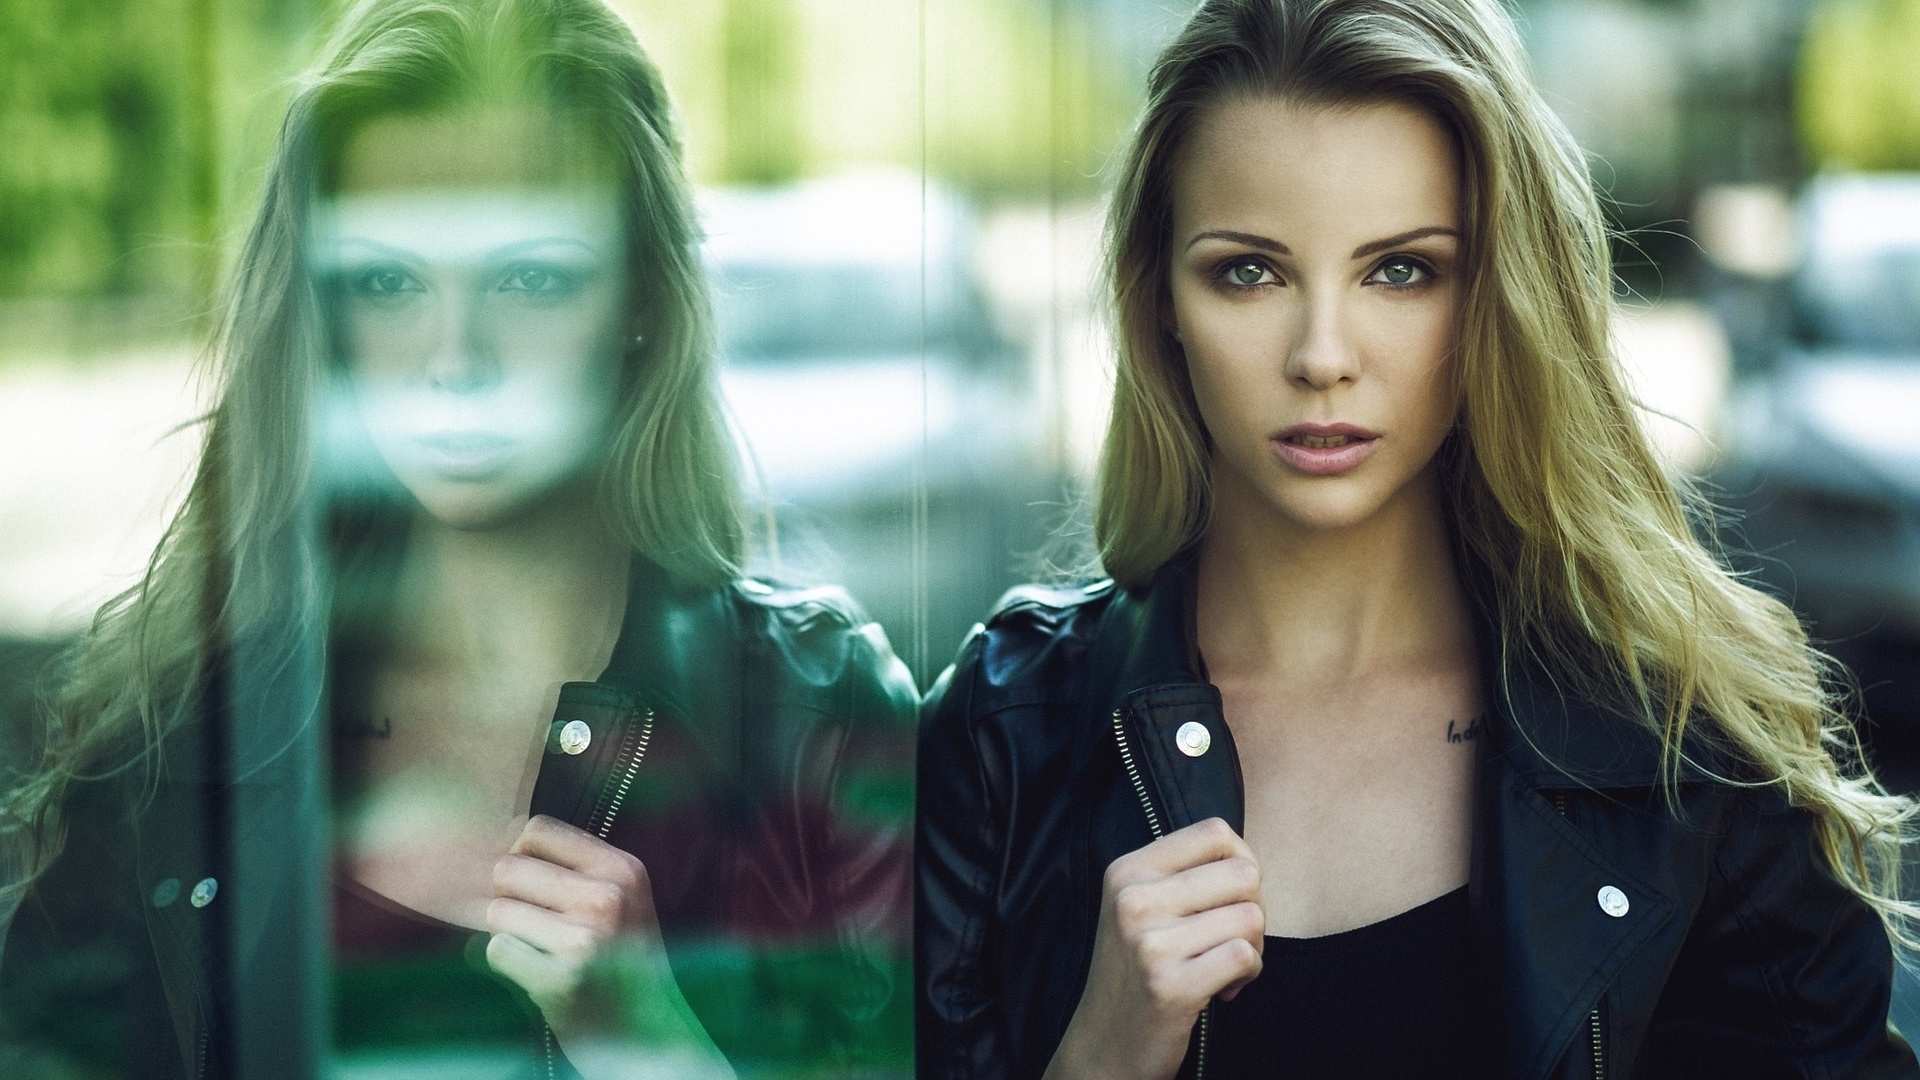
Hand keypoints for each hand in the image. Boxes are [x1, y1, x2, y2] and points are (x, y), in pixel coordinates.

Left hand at [485, 814, 658, 1025]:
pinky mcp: (561, 979)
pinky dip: (506, 965)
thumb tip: (503, 843)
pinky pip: (495, 951)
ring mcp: (585, 939)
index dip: (522, 857)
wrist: (648, 1033)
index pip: (537, 829)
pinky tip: (538, 976)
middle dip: (509, 898)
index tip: (534, 885)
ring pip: (496, 912)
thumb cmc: (624, 962)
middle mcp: (608, 897)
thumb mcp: (623, 900)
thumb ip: (576, 870)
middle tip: (537, 926)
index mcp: (623, 869)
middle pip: (507, 869)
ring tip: (542, 952)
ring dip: (507, 934)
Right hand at [1045, 817, 1263, 1079]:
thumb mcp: (1139, 907)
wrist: (1105, 1044)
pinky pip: (1245, 956)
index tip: (1230, 897)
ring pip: (1251, 917)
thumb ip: (1182, 875)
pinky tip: (1224, 988)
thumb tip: (1246, 858)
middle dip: (1252, 909)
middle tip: (1229, 939)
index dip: (1242, 862)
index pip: (1215, 832)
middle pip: (1244, 873)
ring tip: (1223, 966)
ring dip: (1253, 948)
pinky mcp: (1170, 985)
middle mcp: (1133, 900)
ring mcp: (1148, 943)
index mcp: (1127, 871)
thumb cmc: (1137, 970)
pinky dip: (1248, 974)